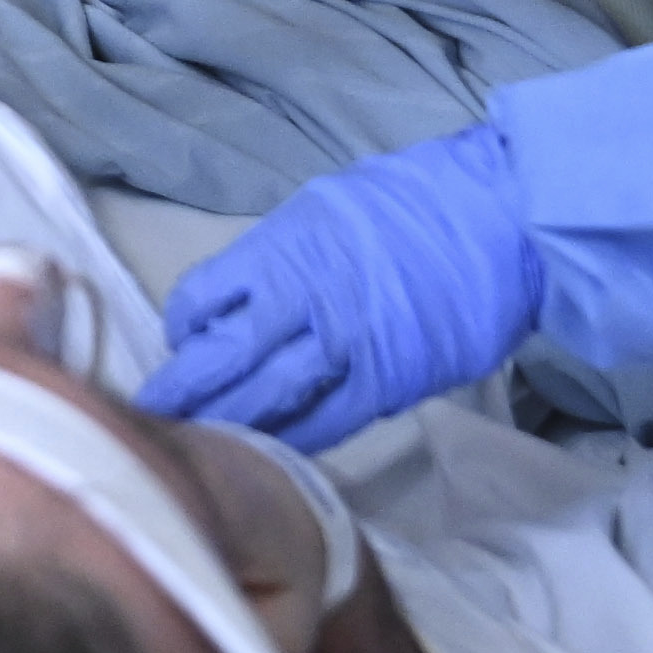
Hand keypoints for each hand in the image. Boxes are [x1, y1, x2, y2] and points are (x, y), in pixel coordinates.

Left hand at [140, 127, 541, 447]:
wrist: (502, 215)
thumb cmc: (417, 200)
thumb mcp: (329, 209)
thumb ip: (286, 256)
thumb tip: (252, 295)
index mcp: (283, 248)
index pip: (205, 296)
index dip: (186, 325)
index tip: (181, 342)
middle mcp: (302, 299)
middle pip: (224, 357)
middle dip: (184, 391)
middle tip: (151, 420)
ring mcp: (345, 346)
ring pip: (268, 397)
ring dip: (229, 423)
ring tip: (197, 444)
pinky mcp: (387, 382)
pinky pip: (326, 422)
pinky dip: (294, 440)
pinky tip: (270, 452)